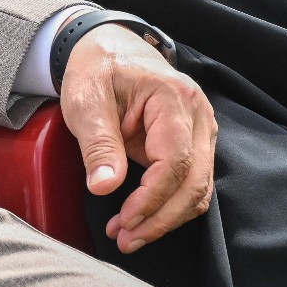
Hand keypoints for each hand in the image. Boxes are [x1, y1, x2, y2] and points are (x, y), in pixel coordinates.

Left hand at [57, 24, 217, 252]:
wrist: (107, 47)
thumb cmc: (96, 69)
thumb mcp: (86, 100)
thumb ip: (98, 143)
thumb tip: (104, 187)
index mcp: (173, 98)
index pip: (175, 162)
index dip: (151, 198)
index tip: (124, 220)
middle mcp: (198, 115)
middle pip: (194, 182)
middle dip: (160, 218)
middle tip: (124, 238)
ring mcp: (201, 130)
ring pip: (198, 189)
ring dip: (166, 218)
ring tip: (128, 235)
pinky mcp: (194, 144)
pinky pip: (191, 184)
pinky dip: (169, 206)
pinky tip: (141, 219)